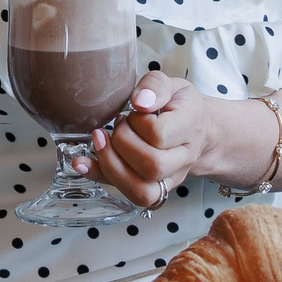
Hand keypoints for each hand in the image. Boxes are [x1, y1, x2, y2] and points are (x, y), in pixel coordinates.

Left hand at [73, 79, 226, 206]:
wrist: (199, 130)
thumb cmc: (180, 106)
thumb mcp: (172, 85)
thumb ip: (156, 86)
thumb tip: (140, 101)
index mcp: (190, 127)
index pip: (159, 135)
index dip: (137, 123)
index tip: (133, 112)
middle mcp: (183, 159)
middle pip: (151, 166)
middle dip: (122, 143)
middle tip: (119, 125)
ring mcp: (170, 178)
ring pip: (142, 191)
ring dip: (111, 165)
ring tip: (102, 141)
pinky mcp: (154, 188)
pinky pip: (129, 196)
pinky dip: (100, 178)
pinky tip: (82, 163)